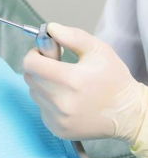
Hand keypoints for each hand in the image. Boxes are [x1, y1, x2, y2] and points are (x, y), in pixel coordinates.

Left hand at [22, 23, 147, 142]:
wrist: (127, 114)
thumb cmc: (114, 81)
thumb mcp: (99, 51)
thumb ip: (72, 36)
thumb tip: (50, 29)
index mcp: (71, 79)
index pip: (30, 64)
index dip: (34, 54)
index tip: (44, 53)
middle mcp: (62, 102)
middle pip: (29, 78)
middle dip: (39, 68)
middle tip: (57, 68)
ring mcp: (58, 118)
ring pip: (34, 93)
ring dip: (43, 85)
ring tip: (66, 85)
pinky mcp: (56, 128)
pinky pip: (41, 109)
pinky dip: (49, 102)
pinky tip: (68, 100)